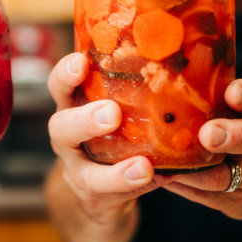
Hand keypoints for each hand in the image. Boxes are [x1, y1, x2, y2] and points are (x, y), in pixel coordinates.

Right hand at [47, 52, 241, 220]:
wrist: (100, 188)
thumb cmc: (115, 131)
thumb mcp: (118, 104)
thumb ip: (134, 84)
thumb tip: (182, 44)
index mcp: (73, 106)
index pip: (60, 85)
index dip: (66, 74)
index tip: (80, 61)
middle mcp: (67, 138)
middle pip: (60, 127)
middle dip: (84, 120)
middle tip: (112, 113)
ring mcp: (77, 170)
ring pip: (84, 173)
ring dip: (114, 171)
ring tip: (143, 166)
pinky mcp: (93, 197)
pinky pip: (109, 197)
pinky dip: (132, 189)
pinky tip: (156, 180)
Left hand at [162, 77, 241, 219]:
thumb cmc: (226, 129)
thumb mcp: (223, 108)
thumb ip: (198, 91)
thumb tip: (145, 69)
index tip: (233, 93)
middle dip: (231, 135)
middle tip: (209, 135)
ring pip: (227, 174)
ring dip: (199, 172)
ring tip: (175, 168)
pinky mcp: (232, 198)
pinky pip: (206, 195)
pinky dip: (184, 187)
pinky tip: (163, 179)